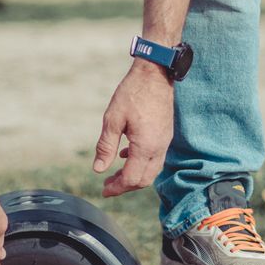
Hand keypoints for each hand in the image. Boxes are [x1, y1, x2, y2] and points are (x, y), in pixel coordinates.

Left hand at [92, 61, 174, 196]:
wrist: (155, 74)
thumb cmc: (132, 93)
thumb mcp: (112, 119)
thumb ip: (106, 146)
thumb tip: (98, 169)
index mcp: (145, 146)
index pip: (131, 178)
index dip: (117, 188)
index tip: (103, 190)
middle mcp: (158, 148)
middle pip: (144, 180)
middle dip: (125, 186)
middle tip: (108, 185)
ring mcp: (164, 142)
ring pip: (151, 171)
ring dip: (134, 176)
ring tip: (115, 174)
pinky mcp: (165, 135)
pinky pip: (155, 158)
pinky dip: (141, 163)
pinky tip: (126, 155)